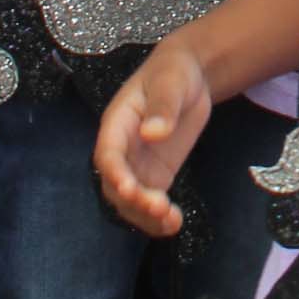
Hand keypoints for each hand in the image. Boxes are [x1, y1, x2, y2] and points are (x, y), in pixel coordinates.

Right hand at [93, 42, 213, 236]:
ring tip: (171, 222)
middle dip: (133, 201)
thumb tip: (153, 133)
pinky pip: (150, 201)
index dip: (115, 173)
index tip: (128, 188)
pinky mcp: (155, 175)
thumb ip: (163, 105)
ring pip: (130, 201)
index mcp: (117, 124)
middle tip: (160, 207)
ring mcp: (137, 166)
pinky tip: (174, 226)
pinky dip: (158, 217)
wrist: (190, 74)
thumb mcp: (170, 81)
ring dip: (145, 216)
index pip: (108, 154)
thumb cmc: (173, 72)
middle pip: (116, 184)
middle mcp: (122, 150)